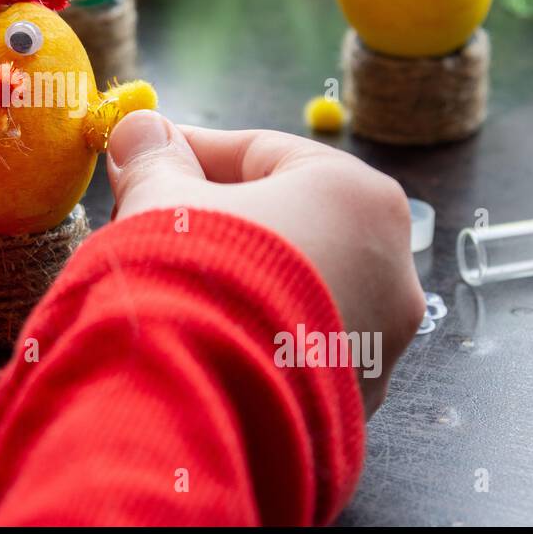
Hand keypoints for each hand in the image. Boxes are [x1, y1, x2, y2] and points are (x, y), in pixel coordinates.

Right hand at [106, 110, 423, 415]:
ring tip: (171, 285)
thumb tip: (139, 130)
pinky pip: (297, 344)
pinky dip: (255, 334)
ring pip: (295, 286)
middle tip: (149, 221)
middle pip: (285, 220)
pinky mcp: (358, 398)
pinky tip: (203, 336)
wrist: (206, 404)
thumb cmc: (195, 280)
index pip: (261, 154)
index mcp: (358, 193)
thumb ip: (152, 158)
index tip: (143, 159)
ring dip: (236, 278)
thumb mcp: (161, 201)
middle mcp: (393, 263)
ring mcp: (384, 339)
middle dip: (215, 218)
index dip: (189, 153)